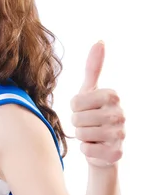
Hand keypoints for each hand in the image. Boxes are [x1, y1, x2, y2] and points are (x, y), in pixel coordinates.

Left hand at [70, 41, 125, 166]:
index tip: (85, 110)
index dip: (74, 109)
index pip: (75, 102)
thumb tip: (100, 41)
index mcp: (112, 96)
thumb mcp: (90, 91)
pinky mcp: (116, 154)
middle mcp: (120, 114)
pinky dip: (86, 151)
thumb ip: (93, 67)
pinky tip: (96, 148)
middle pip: (77, 119)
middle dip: (77, 124)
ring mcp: (120, 135)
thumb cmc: (93, 115)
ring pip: (81, 135)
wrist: (103, 147)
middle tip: (88, 125)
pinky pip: (87, 151)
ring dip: (81, 137)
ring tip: (92, 136)